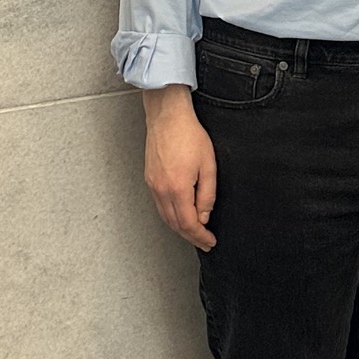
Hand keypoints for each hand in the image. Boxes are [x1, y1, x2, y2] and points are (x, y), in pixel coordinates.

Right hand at [143, 86, 215, 250]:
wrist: (168, 116)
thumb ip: (207, 194)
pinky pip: (159, 205)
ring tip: (193, 233)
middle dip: (191, 237)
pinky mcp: (149, 178)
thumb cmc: (189, 134)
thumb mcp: (208, 165)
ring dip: (179, 228)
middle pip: (175, 224)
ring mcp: (153, 184)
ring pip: (165, 216)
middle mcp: (161, 190)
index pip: (189, 224)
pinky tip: (178, 215)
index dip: (200, 237)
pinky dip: (170, 216)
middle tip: (204, 242)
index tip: (210, 242)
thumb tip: (204, 216)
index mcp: (178, 188)